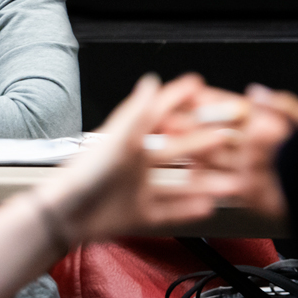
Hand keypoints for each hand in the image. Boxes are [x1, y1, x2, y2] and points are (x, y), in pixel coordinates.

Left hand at [34, 73, 246, 242]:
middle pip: (178, 148)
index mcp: (129, 139)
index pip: (160, 113)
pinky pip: (169, 210)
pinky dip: (188, 209)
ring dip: (206, 182)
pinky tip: (207, 207)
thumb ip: (136, 112)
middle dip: (205, 143)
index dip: (178, 99)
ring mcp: (139, 187)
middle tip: (230, 137)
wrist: (65, 215)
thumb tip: (150, 81)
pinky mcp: (138, 212)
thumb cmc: (83, 175)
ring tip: (232, 181)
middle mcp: (137, 161)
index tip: (199, 86)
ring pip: (180, 182)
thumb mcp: (115, 139)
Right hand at [149, 80, 297, 220]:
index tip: (189, 94)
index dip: (210, 101)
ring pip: (214, 156)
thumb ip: (280, 105)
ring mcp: (251, 171)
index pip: (232, 109)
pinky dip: (202, 173)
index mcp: (270, 126)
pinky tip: (187, 166)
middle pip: (217, 132)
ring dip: (191, 147)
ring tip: (171, 139)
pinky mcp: (249, 193)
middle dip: (191, 124)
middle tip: (168, 117)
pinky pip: (220, 181)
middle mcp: (257, 148)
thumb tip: (256, 92)